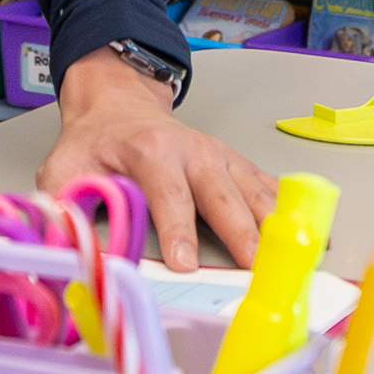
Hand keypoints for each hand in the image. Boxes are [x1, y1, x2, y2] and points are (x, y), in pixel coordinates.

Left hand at [41, 51, 275, 266]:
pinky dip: (290, 209)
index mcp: (150, 150)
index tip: (184, 263)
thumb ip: (63, 202)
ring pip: (253, 190)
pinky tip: (310, 232)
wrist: (119, 108)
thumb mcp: (62, 167)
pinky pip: (267, 186)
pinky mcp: (234, 164)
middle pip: (221, 194)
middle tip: (255, 265)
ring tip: (298, 251)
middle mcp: (192, 149)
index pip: (167, 194)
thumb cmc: (94, 144)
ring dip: (275, 222)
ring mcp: (219, 155)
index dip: (176, 230)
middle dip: (240, 231)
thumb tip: (67, 241)